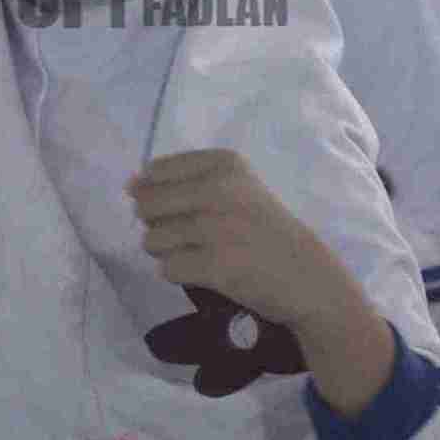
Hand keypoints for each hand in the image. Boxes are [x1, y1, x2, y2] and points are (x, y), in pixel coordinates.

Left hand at [130, 149, 349, 332]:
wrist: (308, 276)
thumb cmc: (266, 231)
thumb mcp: (239, 189)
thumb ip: (187, 181)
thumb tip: (131, 186)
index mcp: (224, 163)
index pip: (155, 171)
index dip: (156, 195)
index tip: (184, 209)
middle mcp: (219, 189)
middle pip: (147, 205)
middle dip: (158, 225)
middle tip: (190, 237)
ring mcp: (216, 228)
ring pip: (152, 239)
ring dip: (167, 252)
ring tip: (198, 254)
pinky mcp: (215, 265)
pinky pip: (167, 269)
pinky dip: (179, 274)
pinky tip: (204, 272)